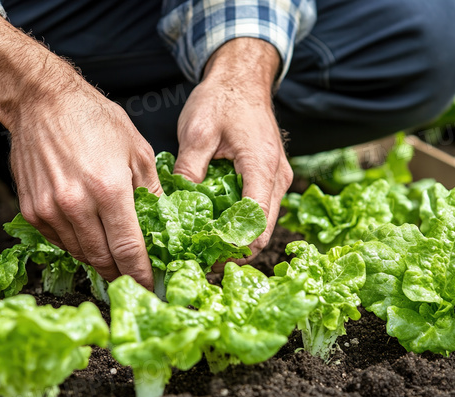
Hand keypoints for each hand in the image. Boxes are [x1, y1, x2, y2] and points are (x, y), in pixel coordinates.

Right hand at [0, 0, 161, 287]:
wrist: (40, 102)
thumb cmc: (93, 119)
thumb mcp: (137, 149)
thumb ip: (151, 190)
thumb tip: (162, 223)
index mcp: (108, 190)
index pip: (128, 249)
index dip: (141, 274)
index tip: (150, 285)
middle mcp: (76, 205)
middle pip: (103, 259)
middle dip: (122, 273)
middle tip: (135, 276)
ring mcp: (50, 211)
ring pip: (80, 254)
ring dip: (100, 260)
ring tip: (114, 257)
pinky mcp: (32, 211)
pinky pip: (60, 242)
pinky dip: (78, 245)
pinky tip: (90, 235)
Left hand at [173, 38, 291, 263]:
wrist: (242, 78)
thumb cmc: (221, 100)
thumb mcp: (197, 132)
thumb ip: (190, 170)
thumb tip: (178, 207)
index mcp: (261, 167)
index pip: (256, 222)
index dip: (234, 246)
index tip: (207, 258)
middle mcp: (277, 178)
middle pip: (262, 230)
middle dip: (234, 249)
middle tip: (200, 260)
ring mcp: (276, 179)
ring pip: (262, 223)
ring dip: (236, 238)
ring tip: (204, 247)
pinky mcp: (269, 178)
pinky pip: (258, 208)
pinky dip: (238, 222)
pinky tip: (213, 226)